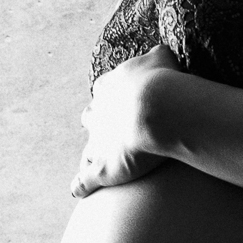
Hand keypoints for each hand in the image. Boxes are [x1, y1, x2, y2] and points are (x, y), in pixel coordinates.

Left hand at [71, 44, 182, 198]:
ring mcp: (97, 142)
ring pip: (88, 149)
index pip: (104, 90)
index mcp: (110, 87)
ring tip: (100, 164)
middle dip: (100, 123)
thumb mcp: (161, 58)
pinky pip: (83, 181)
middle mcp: (98, 114)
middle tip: (115, 130)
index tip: (125, 101)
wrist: (156, 108)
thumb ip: (158, 55)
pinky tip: (79, 191)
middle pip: (91, 117)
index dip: (113, 97)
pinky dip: (80, 186)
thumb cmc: (163, 80)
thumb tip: (162, 50)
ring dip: (93, 154)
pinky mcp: (101, 168)